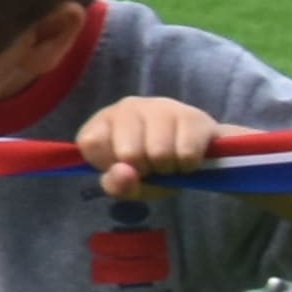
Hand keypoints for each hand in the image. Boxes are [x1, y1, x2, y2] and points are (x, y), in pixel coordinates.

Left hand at [81, 89, 221, 207]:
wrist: (201, 158)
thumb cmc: (153, 169)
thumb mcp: (129, 185)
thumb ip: (117, 185)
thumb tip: (125, 172)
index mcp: (103, 121)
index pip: (91, 144)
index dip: (110, 165)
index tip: (123, 166)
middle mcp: (128, 107)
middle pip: (128, 152)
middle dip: (144, 169)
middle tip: (152, 166)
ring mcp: (161, 107)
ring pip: (159, 152)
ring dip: (168, 168)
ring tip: (170, 163)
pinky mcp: (192, 116)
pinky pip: (187, 152)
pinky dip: (188, 166)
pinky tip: (187, 159)